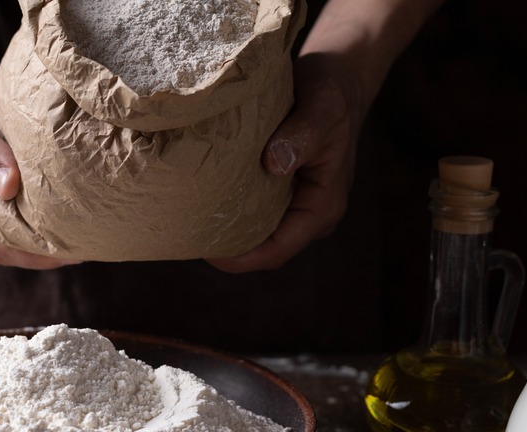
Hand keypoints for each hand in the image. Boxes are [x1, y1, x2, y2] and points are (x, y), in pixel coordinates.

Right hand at [0, 54, 77, 268]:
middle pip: (6, 244)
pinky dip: (44, 205)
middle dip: (44, 250)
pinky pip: (21, 202)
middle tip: (88, 244)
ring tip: (87, 232)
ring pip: (16, 227)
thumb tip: (11, 188)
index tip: (68, 252)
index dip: (29, 253)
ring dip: (47, 231)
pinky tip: (73, 205)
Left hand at [208, 53, 362, 271]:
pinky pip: (255, 211)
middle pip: (264, 249)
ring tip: (190, 223)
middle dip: (228, 250)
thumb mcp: (321, 108)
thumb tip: (273, 164)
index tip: (206, 251)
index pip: (278, 249)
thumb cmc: (331, 92)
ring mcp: (297, 203)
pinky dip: (232, 210)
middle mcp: (310, 212)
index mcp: (323, 205)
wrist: (339, 78)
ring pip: (258, 232)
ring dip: (229, 232)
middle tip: (187, 237)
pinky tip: (204, 200)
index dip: (241, 258)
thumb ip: (301, 135)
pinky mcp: (283, 188)